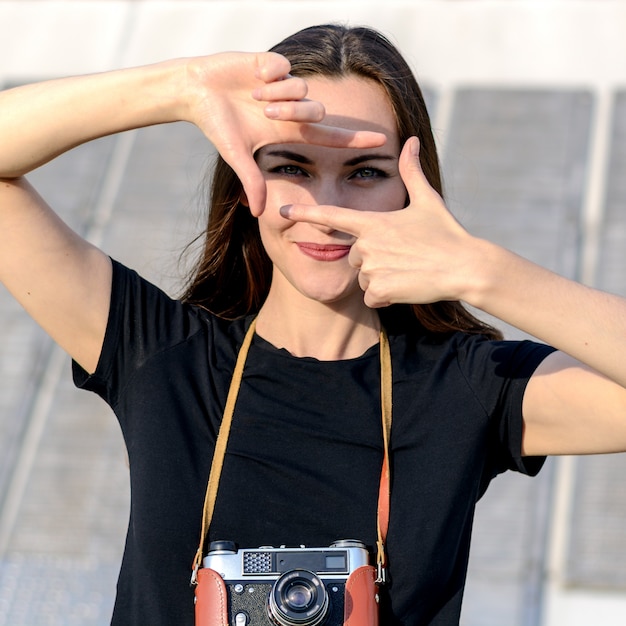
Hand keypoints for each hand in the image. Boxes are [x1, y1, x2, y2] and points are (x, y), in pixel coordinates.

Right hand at [186, 52, 385, 214]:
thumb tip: (259, 215)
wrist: (196, 91)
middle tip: (264, 113)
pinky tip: (252, 76)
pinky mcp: (272, 62)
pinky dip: (266, 74)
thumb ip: (252, 181)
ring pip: (300, 88)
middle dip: (291, 113)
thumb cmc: (218, 125)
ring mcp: (284, 85)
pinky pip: (283, 67)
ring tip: (252, 95)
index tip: (383, 141)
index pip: (330, 136)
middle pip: (316, 110)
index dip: (356, 139)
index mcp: (289, 130)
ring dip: (274, 95)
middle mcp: (292, 107)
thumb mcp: (237, 156)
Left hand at [279, 137, 479, 306]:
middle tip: (402, 255)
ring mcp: (372, 268)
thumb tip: (411, 140)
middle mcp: (367, 245)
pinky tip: (406, 286)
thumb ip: (411, 171)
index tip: (281, 212)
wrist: (464, 267)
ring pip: (363, 277)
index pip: (332, 216)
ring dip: (380, 277)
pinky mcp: (380, 290)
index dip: (305, 213)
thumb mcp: (427, 200)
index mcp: (374, 222)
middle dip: (371, 258)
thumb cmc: (446, 232)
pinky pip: (371, 296)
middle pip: (353, 256)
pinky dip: (386, 295)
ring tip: (407, 270)